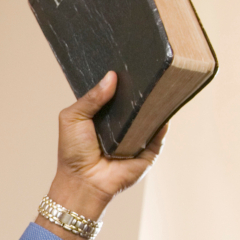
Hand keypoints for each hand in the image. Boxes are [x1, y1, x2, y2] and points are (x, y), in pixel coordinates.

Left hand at [42, 71, 168, 239]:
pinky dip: (164, 118)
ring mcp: (139, 134)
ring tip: (161, 77)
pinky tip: (166, 102)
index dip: (123, 78)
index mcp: (105, 113)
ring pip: (152, 112)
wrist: (84, 181)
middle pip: (138, 100)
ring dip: (157, 98)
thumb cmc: (73, 152)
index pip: (118, 91)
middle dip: (143, 85)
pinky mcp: (151, 148)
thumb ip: (90, 98)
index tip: (130, 58)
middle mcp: (124, 122)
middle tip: (149, 64)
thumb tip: (111, 76)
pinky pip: (161, 130)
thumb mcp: (73, 118)